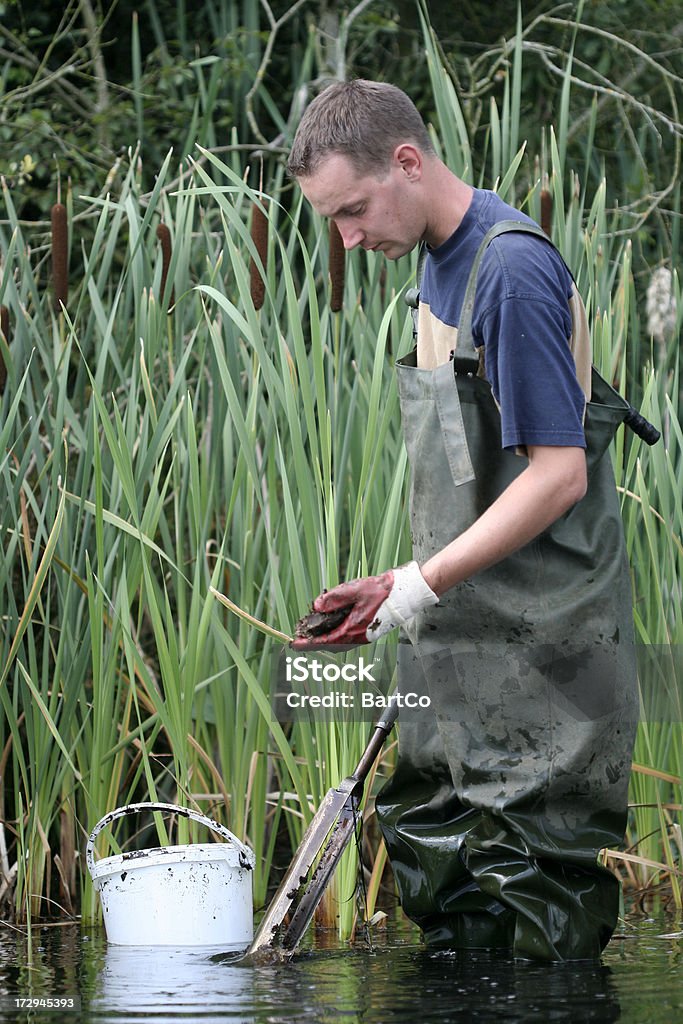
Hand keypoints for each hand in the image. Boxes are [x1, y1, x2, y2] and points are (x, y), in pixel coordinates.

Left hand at [291, 561, 437, 649]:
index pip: (325, 641)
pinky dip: (334, 632)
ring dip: (323, 636)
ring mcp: (363, 635)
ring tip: (310, 630)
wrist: (406, 593)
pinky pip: (345, 636)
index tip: (292, 644)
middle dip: (313, 641)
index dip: (307, 643)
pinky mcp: (366, 630)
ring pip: (337, 640)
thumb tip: (316, 606)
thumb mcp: (354, 590)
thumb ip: (334, 598)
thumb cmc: (383, 591)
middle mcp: (358, 637)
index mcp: (353, 630)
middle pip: (329, 644)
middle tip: (298, 637)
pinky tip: (329, 623)